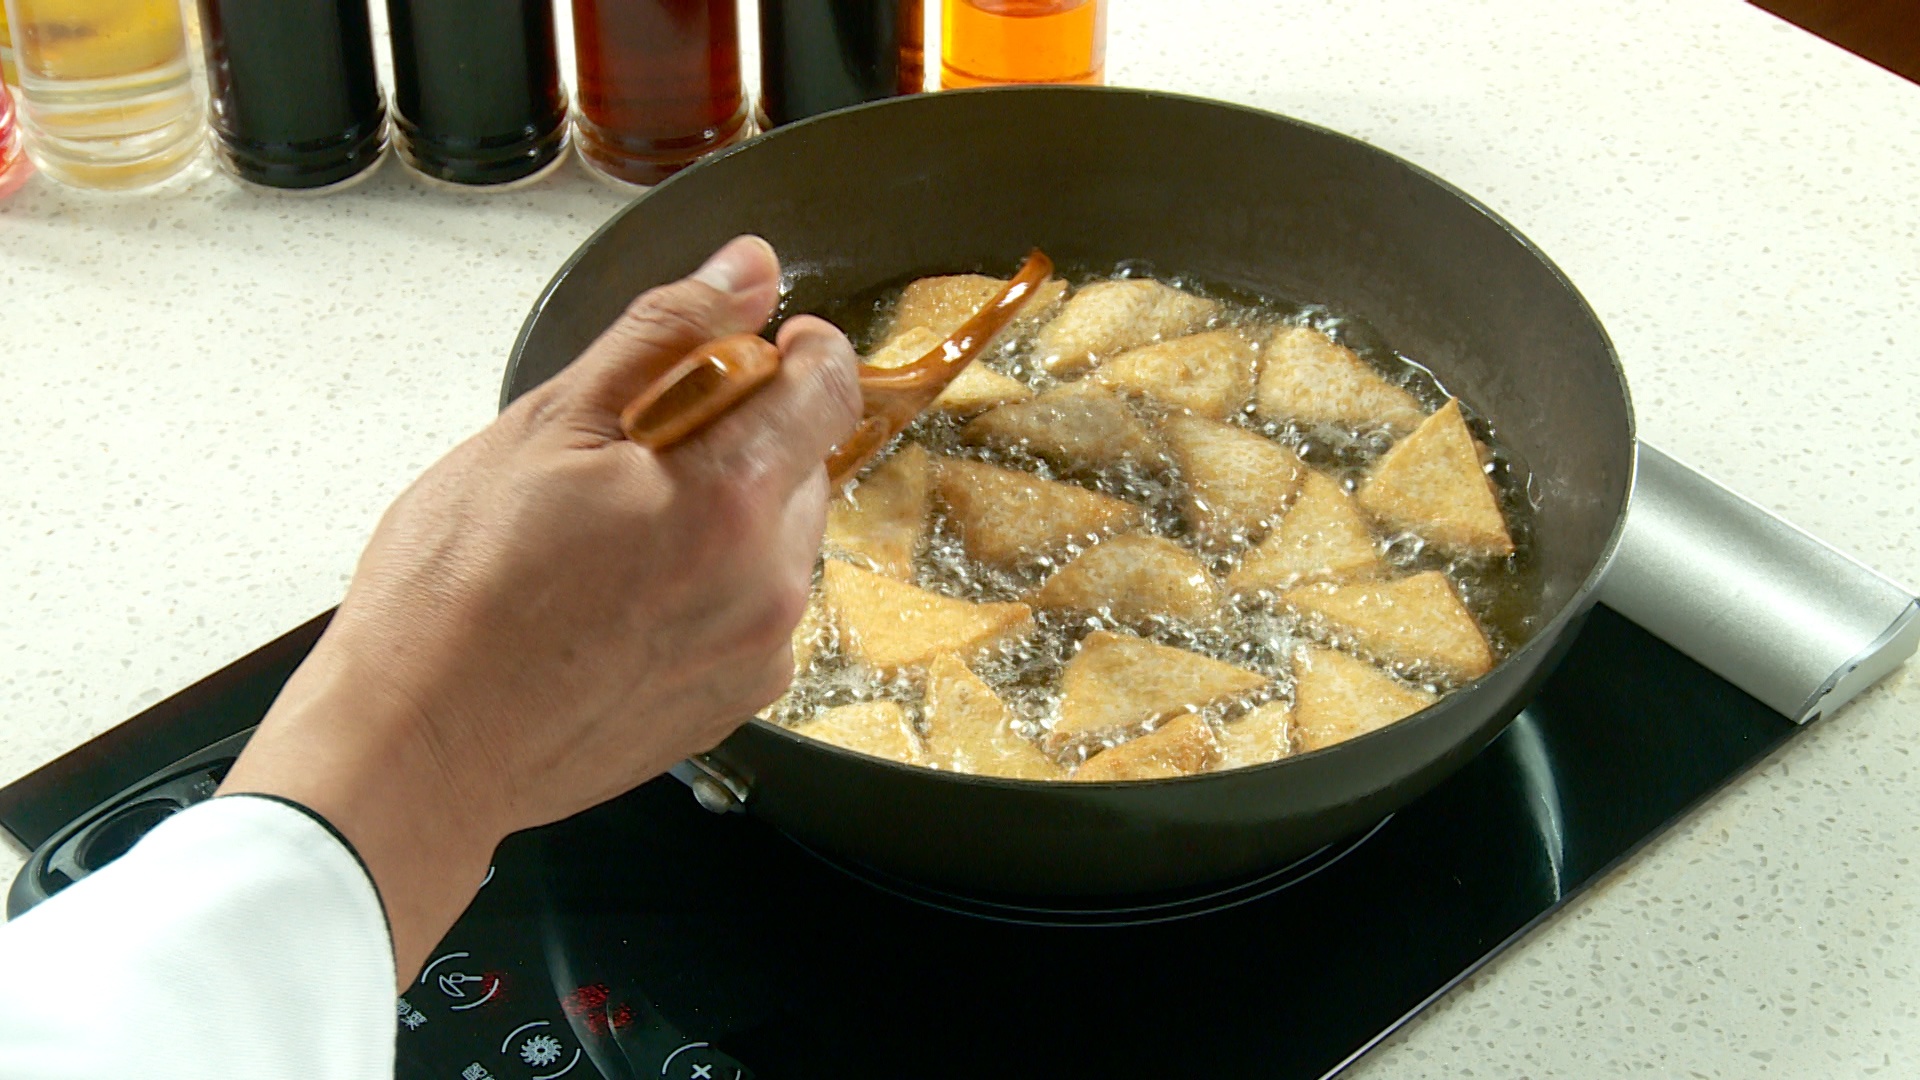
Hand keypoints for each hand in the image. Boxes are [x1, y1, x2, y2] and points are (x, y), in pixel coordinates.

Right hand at [220, 236, 861, 983]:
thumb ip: (667, 335)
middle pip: (800, 464)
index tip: (768, 342)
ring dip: (724, 514)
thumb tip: (747, 271)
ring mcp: (757, 653)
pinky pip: (753, 610)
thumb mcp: (549, 424)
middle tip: (635, 450)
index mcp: (730, 500)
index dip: (801, 350)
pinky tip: (622, 597)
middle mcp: (767, 584)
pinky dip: (710, 585)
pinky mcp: (735, 702)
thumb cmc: (456, 595)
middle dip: (740, 436)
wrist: (420, 746)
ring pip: (776, 540)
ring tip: (611, 535)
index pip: (828, 390)